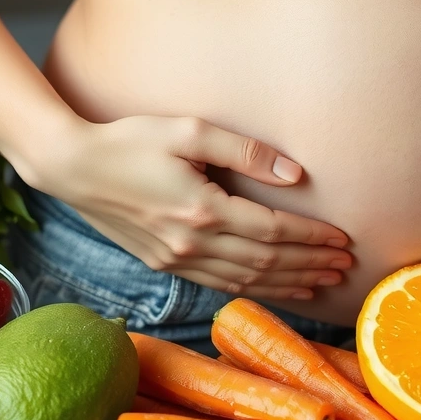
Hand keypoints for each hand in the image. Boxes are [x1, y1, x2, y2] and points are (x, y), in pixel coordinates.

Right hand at [31, 115, 350, 299]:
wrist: (73, 167)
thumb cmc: (129, 140)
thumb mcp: (188, 130)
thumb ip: (244, 151)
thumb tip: (295, 175)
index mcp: (202, 209)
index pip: (272, 232)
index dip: (312, 238)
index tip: (343, 239)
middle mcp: (191, 243)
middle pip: (266, 262)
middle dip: (310, 265)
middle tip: (346, 267)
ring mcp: (175, 259)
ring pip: (245, 280)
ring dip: (288, 283)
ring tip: (323, 283)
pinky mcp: (163, 263)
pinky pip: (219, 284)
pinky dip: (253, 289)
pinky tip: (274, 288)